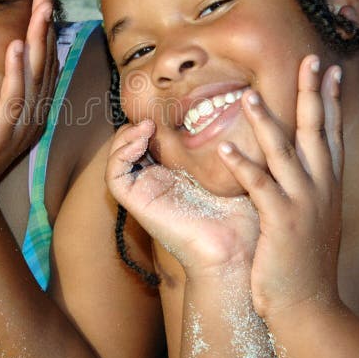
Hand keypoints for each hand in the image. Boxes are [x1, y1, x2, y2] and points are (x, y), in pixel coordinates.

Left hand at [0, 0, 57, 210]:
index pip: (41, 61)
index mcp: (27, 108)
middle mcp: (31, 115)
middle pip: (45, 62)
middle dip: (46, 24)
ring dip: (38, 39)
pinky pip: (14, 98)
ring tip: (41, 8)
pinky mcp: (1, 135)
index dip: (44, 28)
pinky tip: (16, 45)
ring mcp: (20, 125)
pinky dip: (16, 71)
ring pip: (35, 75)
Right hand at [105, 120, 259, 276]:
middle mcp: (157, 182)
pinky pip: (115, 176)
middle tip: (156, 112)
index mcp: (177, 174)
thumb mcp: (236, 169)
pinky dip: (121, 153)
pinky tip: (142, 139)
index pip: (154, 140)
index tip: (173, 107)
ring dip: (126, 136)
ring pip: (117, 158)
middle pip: (131, 146)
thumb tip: (237, 108)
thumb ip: (228, 144)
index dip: (156, 121)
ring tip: (147, 125)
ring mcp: (145, 193)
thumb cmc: (244, 214)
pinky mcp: (137, 203)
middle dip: (138, 125)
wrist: (236, 250)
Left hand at [217, 55, 343, 320]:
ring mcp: (303, 203)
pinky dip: (243, 164)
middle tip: (310, 58)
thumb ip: (306, 184)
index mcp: (327, 184)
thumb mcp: (312, 215)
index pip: (330, 132)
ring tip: (247, 93)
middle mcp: (321, 187)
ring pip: (285, 153)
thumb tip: (299, 160)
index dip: (329, 99)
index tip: (329, 68)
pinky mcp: (282, 222)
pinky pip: (259, 186)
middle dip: (312, 93)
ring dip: (267, 121)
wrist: (307, 303)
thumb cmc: (302, 259)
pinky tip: (226, 146)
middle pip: (317, 131)